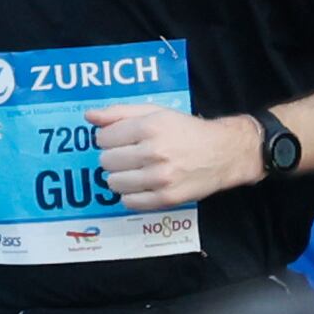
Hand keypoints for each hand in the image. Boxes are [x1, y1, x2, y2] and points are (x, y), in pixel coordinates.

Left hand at [91, 102, 267, 208]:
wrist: (224, 153)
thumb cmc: (186, 130)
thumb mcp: (155, 112)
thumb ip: (119, 112)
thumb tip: (89, 117)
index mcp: (150, 128)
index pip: (102, 138)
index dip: (107, 139)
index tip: (119, 140)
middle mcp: (155, 153)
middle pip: (106, 161)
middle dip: (113, 157)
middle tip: (129, 155)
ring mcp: (161, 178)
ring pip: (113, 183)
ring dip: (119, 177)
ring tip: (135, 170)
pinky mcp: (167, 198)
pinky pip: (129, 202)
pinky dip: (130, 195)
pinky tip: (141, 185)